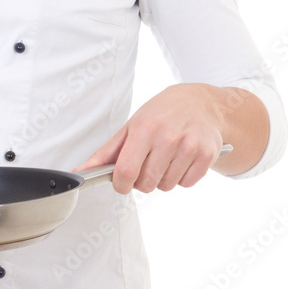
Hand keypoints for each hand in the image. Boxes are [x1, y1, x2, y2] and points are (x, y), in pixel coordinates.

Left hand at [72, 83, 224, 194]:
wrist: (200, 102)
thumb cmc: (161, 114)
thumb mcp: (131, 126)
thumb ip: (106, 153)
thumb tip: (80, 172)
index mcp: (145, 128)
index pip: (126, 171)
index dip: (121, 184)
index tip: (122, 182)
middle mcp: (168, 137)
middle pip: (146, 184)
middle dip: (142, 181)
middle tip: (146, 164)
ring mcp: (189, 146)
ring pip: (166, 186)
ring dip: (162, 179)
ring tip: (165, 158)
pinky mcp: (207, 155)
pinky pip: (186, 184)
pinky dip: (181, 178)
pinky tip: (181, 160)